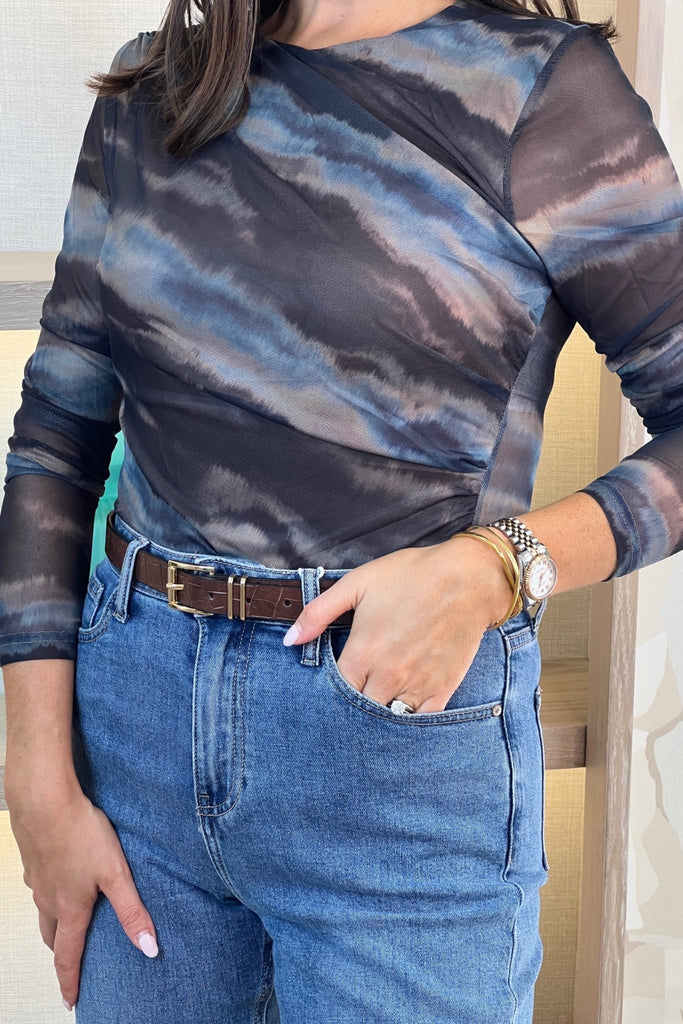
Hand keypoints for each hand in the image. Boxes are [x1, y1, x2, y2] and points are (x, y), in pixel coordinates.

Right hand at [7, 784, 157, 1010]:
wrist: (44, 801)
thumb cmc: (81, 834)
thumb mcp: (115, 874)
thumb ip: (132, 911)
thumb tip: (149, 948)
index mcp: (70, 908)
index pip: (67, 956)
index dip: (69, 981)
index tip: (71, 1001)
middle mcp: (48, 899)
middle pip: (53, 936)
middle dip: (62, 951)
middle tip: (72, 961)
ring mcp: (37, 879)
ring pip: (44, 911)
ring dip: (55, 923)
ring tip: (68, 922)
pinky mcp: (33, 858)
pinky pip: (40, 885)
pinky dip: (49, 892)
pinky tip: (60, 877)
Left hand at [283, 536, 514, 711]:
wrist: (469, 578)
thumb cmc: (412, 575)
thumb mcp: (358, 583)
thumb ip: (318, 612)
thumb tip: (289, 639)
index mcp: (363, 653)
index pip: (333, 692)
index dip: (326, 695)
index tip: (323, 692)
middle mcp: (388, 676)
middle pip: (357, 711)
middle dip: (349, 709)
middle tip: (347, 702)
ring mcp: (416, 686)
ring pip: (386, 721)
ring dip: (375, 719)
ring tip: (370, 709)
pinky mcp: (442, 690)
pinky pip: (419, 722)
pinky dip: (406, 724)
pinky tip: (398, 715)